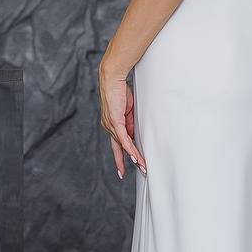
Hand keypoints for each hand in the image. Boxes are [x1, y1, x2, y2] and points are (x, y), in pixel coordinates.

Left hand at [99, 61, 146, 179]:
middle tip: (133, 172)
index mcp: (111, 124)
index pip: (117, 144)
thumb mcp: (127, 110)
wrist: (112, 78)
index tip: (124, 167)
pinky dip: (130, 148)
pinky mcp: (114, 121)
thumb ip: (129, 122)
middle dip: (125, 162)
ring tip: (142, 166)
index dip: (121, 156)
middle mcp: (108, 127)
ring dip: (134, 157)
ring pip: (123, 146)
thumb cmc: (119, 90)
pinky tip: (134, 157)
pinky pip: (123, 139)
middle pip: (119, 148)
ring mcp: (110, 125)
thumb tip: (132, 134)